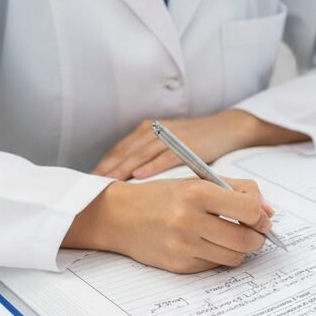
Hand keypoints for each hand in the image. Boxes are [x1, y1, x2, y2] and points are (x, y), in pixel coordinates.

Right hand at [63, 176, 272, 272]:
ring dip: (240, 249)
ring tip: (231, 237)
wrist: (119, 216)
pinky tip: (208, 244)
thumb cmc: (162, 196)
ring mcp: (184, 246)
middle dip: (258, 237)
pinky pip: (214, 266)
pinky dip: (218, 256)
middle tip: (254, 232)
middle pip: (246, 239)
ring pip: (234, 257)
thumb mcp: (197, 181)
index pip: (249, 210)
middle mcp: (189, 220)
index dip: (261, 216)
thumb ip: (236, 189)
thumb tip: (268, 211)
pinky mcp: (179, 265)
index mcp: (197, 193)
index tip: (260, 217)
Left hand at [91, 110, 308, 180]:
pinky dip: (150, 166)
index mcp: (148, 132)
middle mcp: (156, 131)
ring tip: (106, 184)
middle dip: (105, 170)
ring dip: (122, 168)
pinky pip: (165, 155)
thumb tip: (129, 185)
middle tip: (88, 188)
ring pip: (140, 153)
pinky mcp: (187, 142)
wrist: (229, 128)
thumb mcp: (170, 150)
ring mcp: (171, 135)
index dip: (102, 167)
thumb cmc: (198, 143)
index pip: (119, 151)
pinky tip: (138, 176)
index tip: (86, 185)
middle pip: (124, 152)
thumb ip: (150, 162)